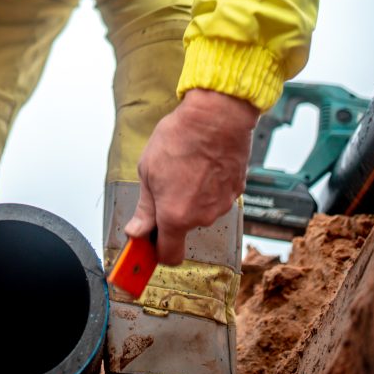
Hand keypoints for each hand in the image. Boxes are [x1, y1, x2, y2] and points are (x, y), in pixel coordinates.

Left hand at [124, 88, 258, 265]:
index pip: (169, 255)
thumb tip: (137, 231)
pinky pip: (216, 196)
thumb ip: (145, 208)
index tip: (148, 244)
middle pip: (183, 228)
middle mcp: (201, 217)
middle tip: (163, 185)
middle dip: (172, 213)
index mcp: (175, 216)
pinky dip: (207, 186)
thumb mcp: (148, 171)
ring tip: (184, 167)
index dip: (157, 252)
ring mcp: (221, 205)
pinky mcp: (236, 191)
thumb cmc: (180, 138)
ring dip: (191, 197)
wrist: (216, 117)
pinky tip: (201, 164)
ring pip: (200, 211)